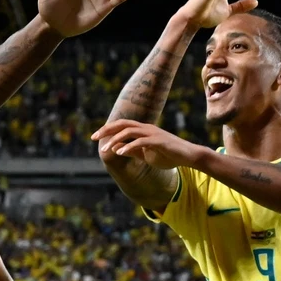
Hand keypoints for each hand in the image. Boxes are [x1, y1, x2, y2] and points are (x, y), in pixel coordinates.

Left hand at [92, 120, 211, 168]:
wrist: (187, 157)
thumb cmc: (167, 155)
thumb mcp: (145, 154)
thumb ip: (131, 150)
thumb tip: (115, 148)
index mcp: (142, 130)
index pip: (121, 125)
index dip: (107, 129)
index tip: (94, 137)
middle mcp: (146, 128)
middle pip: (122, 124)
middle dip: (106, 129)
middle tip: (93, 137)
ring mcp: (153, 133)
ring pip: (130, 131)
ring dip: (115, 140)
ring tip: (105, 150)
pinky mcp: (159, 141)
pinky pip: (141, 142)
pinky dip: (129, 146)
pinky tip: (120, 153)